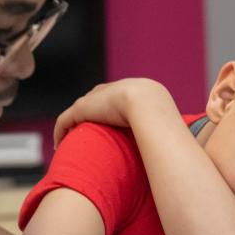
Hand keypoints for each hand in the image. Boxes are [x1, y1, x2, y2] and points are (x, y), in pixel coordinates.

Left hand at [54, 78, 175, 145]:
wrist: (148, 103)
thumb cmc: (162, 115)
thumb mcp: (166, 120)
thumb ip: (166, 129)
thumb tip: (176, 143)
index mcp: (131, 90)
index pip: (114, 99)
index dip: (108, 112)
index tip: (106, 127)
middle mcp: (110, 90)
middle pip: (93, 102)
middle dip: (88, 116)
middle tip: (85, 134)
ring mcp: (95, 99)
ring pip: (77, 112)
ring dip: (72, 126)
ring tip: (68, 141)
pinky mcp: (82, 109)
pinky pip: (65, 121)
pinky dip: (60, 132)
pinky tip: (59, 145)